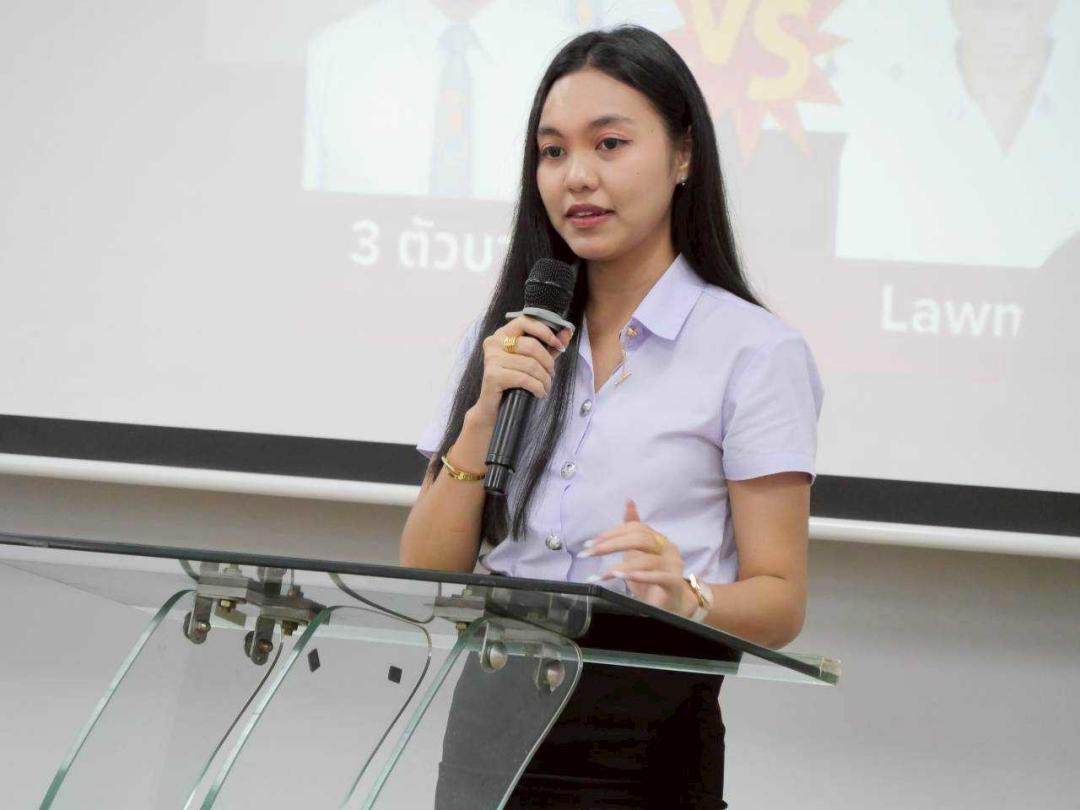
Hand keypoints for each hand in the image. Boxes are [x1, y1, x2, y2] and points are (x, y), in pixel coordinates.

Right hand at [469, 315, 572, 427]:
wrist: (493, 408)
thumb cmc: (513, 382)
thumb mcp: (534, 361)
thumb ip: (549, 346)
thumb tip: (567, 331)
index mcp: (502, 334)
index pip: (525, 321)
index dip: (545, 331)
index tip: (559, 345)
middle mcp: (494, 343)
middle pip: (531, 345)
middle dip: (547, 362)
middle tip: (551, 374)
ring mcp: (491, 358)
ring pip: (530, 364)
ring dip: (544, 379)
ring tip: (546, 387)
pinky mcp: (492, 375)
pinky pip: (524, 379)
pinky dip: (537, 387)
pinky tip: (539, 393)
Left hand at [581, 499, 697, 616]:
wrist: (673, 606)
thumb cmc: (652, 578)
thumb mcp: (637, 553)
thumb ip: (631, 531)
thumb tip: (628, 501)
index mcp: (658, 539)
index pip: (636, 527)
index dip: (612, 533)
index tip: (590, 543)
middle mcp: (668, 548)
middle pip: (640, 539)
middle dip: (611, 545)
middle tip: (589, 553)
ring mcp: (673, 565)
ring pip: (647, 560)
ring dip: (620, 566)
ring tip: (602, 574)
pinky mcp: (675, 584)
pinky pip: (660, 577)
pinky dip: (640, 576)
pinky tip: (623, 577)